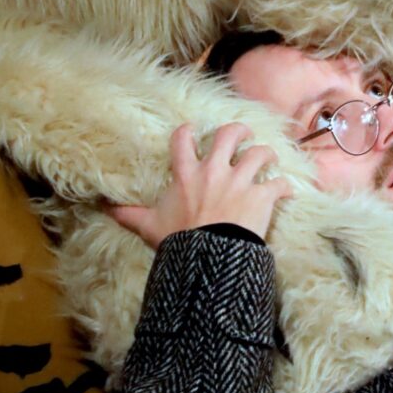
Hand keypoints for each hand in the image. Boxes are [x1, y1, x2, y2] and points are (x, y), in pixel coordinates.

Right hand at [105, 123, 292, 249]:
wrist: (209, 261)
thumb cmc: (179, 243)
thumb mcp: (151, 227)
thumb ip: (131, 215)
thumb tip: (106, 209)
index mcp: (186, 174)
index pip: (183, 139)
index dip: (188, 132)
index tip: (192, 131)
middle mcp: (214, 171)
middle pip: (229, 135)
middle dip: (238, 131)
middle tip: (243, 134)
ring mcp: (240, 181)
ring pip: (260, 153)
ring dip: (267, 154)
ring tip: (269, 157)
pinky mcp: (261, 196)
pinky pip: (278, 184)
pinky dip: (284, 187)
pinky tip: (286, 190)